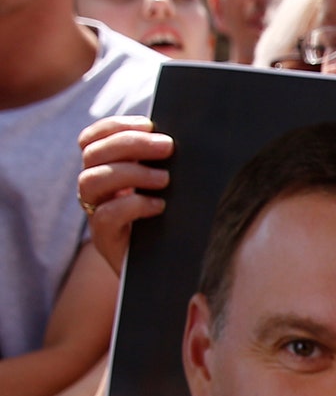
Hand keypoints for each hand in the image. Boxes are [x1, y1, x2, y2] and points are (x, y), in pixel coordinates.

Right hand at [77, 116, 172, 273]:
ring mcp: (96, 214)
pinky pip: (104, 216)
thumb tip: (184, 138)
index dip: (115, 127)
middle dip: (130, 143)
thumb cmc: (174, 224)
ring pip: (90, 181)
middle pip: (93, 155)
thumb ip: (165, 165)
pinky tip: (159, 206)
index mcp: (107, 170)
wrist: (170, 272)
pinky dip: (132, 205)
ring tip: (164, 179)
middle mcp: (96, 190)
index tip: (149, 123)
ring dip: (129, 173)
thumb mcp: (170, 189)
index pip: (92, 139)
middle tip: (167, 147)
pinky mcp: (106, 240)